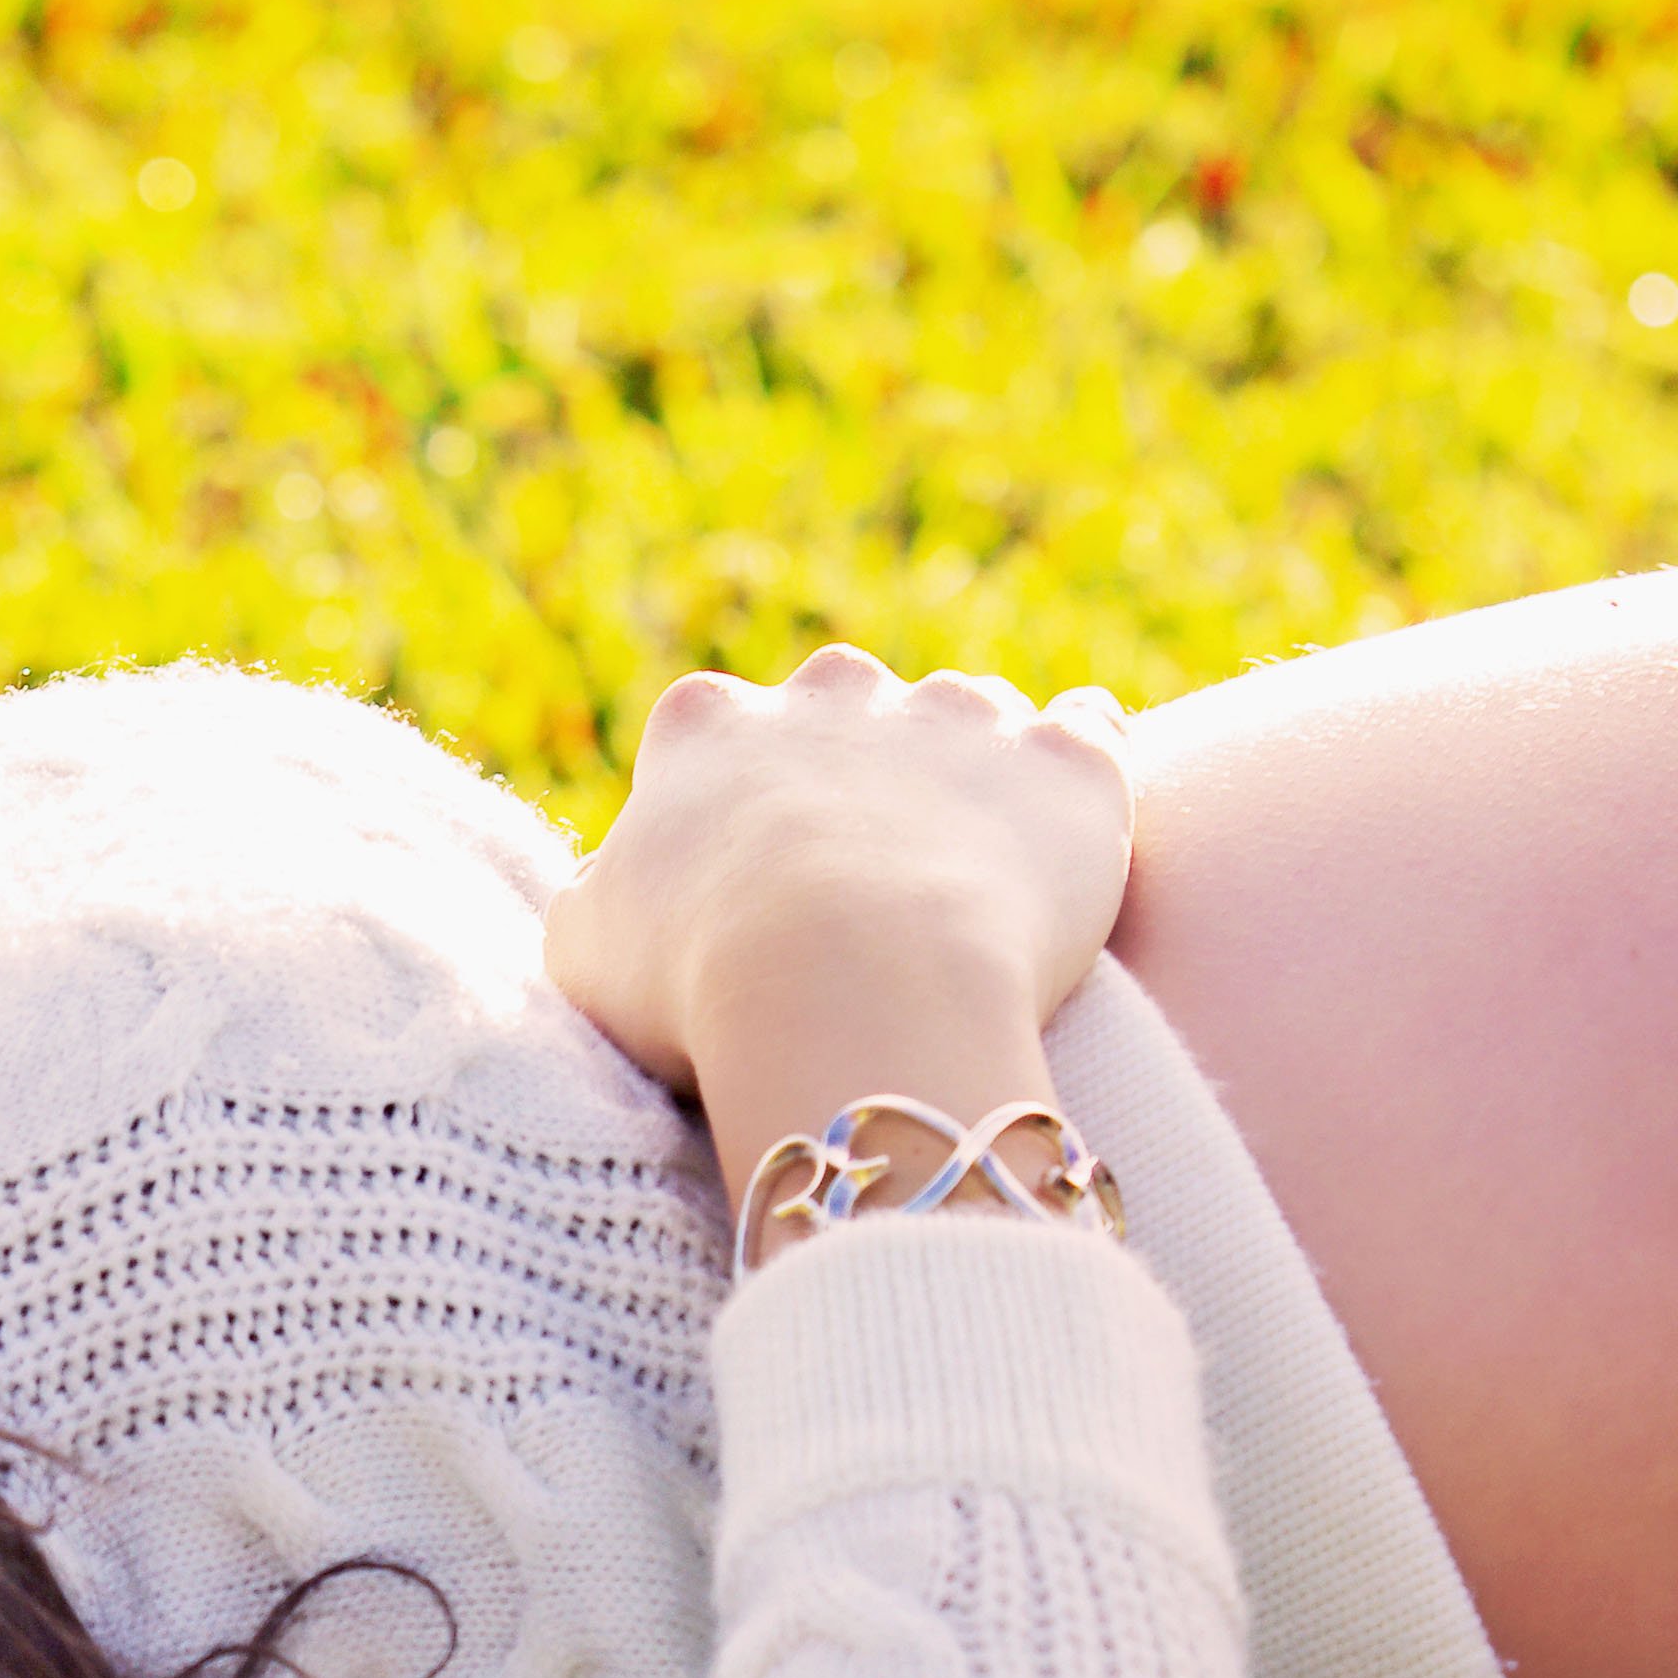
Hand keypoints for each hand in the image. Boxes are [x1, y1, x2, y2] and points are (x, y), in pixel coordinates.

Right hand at [548, 647, 1130, 1143]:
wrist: (855, 984)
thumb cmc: (699, 978)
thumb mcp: (588, 955)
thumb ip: (604, 903)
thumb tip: (614, 894)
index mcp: (710, 727)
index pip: (709, 728)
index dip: (725, 803)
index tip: (739, 878)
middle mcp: (835, 693)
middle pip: (845, 704)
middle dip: (854, 768)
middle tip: (859, 879)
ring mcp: (958, 716)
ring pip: (966, 714)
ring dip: (968, 772)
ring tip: (973, 871)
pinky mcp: (1065, 763)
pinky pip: (1088, 733)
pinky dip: (1082, 760)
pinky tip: (1078, 813)